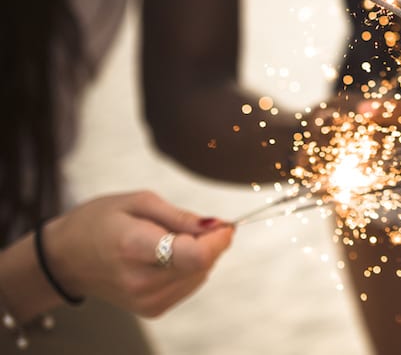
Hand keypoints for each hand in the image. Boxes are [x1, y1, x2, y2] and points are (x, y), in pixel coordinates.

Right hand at [45, 191, 232, 316]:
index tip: (225, 225)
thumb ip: (180, 215)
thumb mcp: (139, 201)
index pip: (194, 256)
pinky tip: (166, 256)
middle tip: (192, 224)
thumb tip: (216, 225)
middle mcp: (140, 281)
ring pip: (200, 276)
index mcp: (134, 247)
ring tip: (168, 239)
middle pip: (201, 265)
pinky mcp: (150, 310)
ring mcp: (145, 300)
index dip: (218, 240)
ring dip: (199, 255)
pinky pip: (189, 285)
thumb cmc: (100, 221)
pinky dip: (188, 268)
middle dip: (210, 242)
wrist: (66, 257)